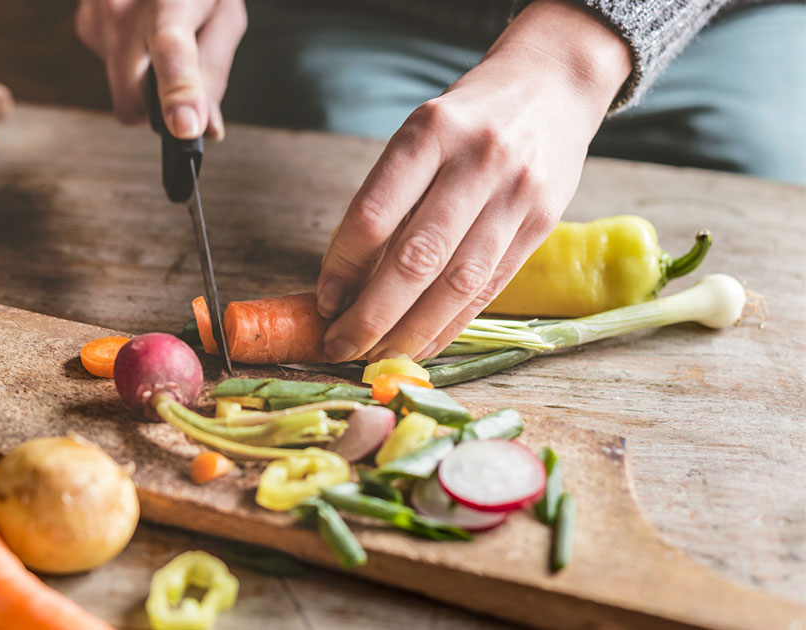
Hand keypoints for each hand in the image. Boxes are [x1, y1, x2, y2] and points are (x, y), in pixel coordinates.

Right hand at [75, 0, 246, 139]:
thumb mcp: (224, 14)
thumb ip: (214, 72)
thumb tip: (206, 128)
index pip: (172, 48)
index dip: (179, 91)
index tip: (185, 126)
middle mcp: (122, 8)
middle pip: (131, 103)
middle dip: (155, 105)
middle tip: (182, 77)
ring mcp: (96, 17)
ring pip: (121, 89)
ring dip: (144, 76)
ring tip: (161, 32)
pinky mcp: (84, 25)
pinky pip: (111, 69)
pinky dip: (131, 59)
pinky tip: (142, 27)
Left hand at [316, 0, 631, 361]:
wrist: (552, 85)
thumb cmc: (467, 119)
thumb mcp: (421, 135)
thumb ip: (390, 199)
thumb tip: (346, 283)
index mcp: (431, 131)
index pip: (373, 214)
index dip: (342, 267)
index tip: (323, 300)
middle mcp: (477, 160)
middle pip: (415, 258)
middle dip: (371, 315)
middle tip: (340, 346)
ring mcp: (516, 193)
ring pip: (457, 283)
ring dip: (410, 331)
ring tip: (377, 356)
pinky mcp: (543, 222)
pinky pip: (489, 289)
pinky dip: (450, 324)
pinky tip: (422, 344)